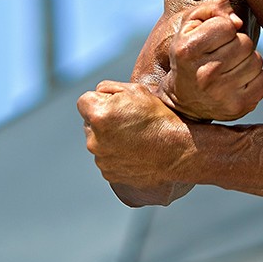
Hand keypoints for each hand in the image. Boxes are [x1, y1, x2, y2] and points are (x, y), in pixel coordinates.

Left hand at [78, 80, 194, 205]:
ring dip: (109, 139)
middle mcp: (94, 139)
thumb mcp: (136, 90)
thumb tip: (97, 93)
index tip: (115, 105)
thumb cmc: (159, 118)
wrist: (178, 151)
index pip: (84, 101)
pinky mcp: (108, 173)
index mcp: (98, 116)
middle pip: (89, 123)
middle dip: (102, 121)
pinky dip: (115, 155)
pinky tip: (135, 151)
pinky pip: (106, 159)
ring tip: (135, 138)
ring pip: (98, 142)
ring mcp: (101, 159)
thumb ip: (109, 88)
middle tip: (128, 121)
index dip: (99, 100)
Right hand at [160, 0, 262, 121]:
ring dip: (247, 60)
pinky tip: (239, 80)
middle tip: (222, 54)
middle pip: (245, 43)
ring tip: (230, 67)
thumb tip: (237, 22)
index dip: (223, 28)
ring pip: (257, 60)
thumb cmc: (190, 53)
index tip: (212, 39)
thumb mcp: (190, 25)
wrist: (184, 99)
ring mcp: (222, 93)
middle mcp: (204, 74)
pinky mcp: (238, 107)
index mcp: (188, 50)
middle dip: (237, 44)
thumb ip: (212, 8)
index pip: (226, 26)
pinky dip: (256, 77)